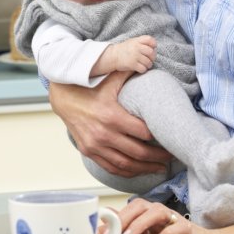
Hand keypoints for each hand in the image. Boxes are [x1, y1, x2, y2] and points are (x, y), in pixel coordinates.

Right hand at [49, 72, 171, 176]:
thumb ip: (129, 70)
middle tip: (171, 157)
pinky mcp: (88, 151)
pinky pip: (111, 167)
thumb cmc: (87, 87)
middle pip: (138, 152)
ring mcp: (95, 145)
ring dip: (145, 168)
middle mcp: (103, 134)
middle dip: (157, 156)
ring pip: (126, 164)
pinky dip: (126, 172)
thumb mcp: (108, 78)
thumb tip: (148, 61)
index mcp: (112, 116)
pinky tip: (138, 170)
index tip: (170, 137)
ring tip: (159, 168)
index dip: (159, 136)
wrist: (62, 97)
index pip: (143, 132)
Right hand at [103, 35, 156, 73]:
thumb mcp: (132, 42)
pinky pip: (143, 69)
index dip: (153, 45)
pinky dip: (143, 70)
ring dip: (148, 65)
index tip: (152, 48)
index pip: (150, 40)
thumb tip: (154, 48)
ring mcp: (135, 56)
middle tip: (150, 60)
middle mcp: (137, 47)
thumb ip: (142, 42)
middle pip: (151, 52)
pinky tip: (140, 69)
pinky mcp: (132, 64)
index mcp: (137, 41)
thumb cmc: (124, 50)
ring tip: (145, 65)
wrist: (112, 56)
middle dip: (152, 58)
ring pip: (148, 62)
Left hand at [107, 198, 217, 233]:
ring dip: (140, 223)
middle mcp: (158, 212)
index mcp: (146, 213)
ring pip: (156, 212)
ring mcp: (173, 219)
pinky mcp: (187, 230)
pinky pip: (176, 228)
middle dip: (123, 218)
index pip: (127, 209)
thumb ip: (126, 229)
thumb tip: (104, 220)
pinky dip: (166, 233)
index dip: (113, 219)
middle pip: (139, 205)